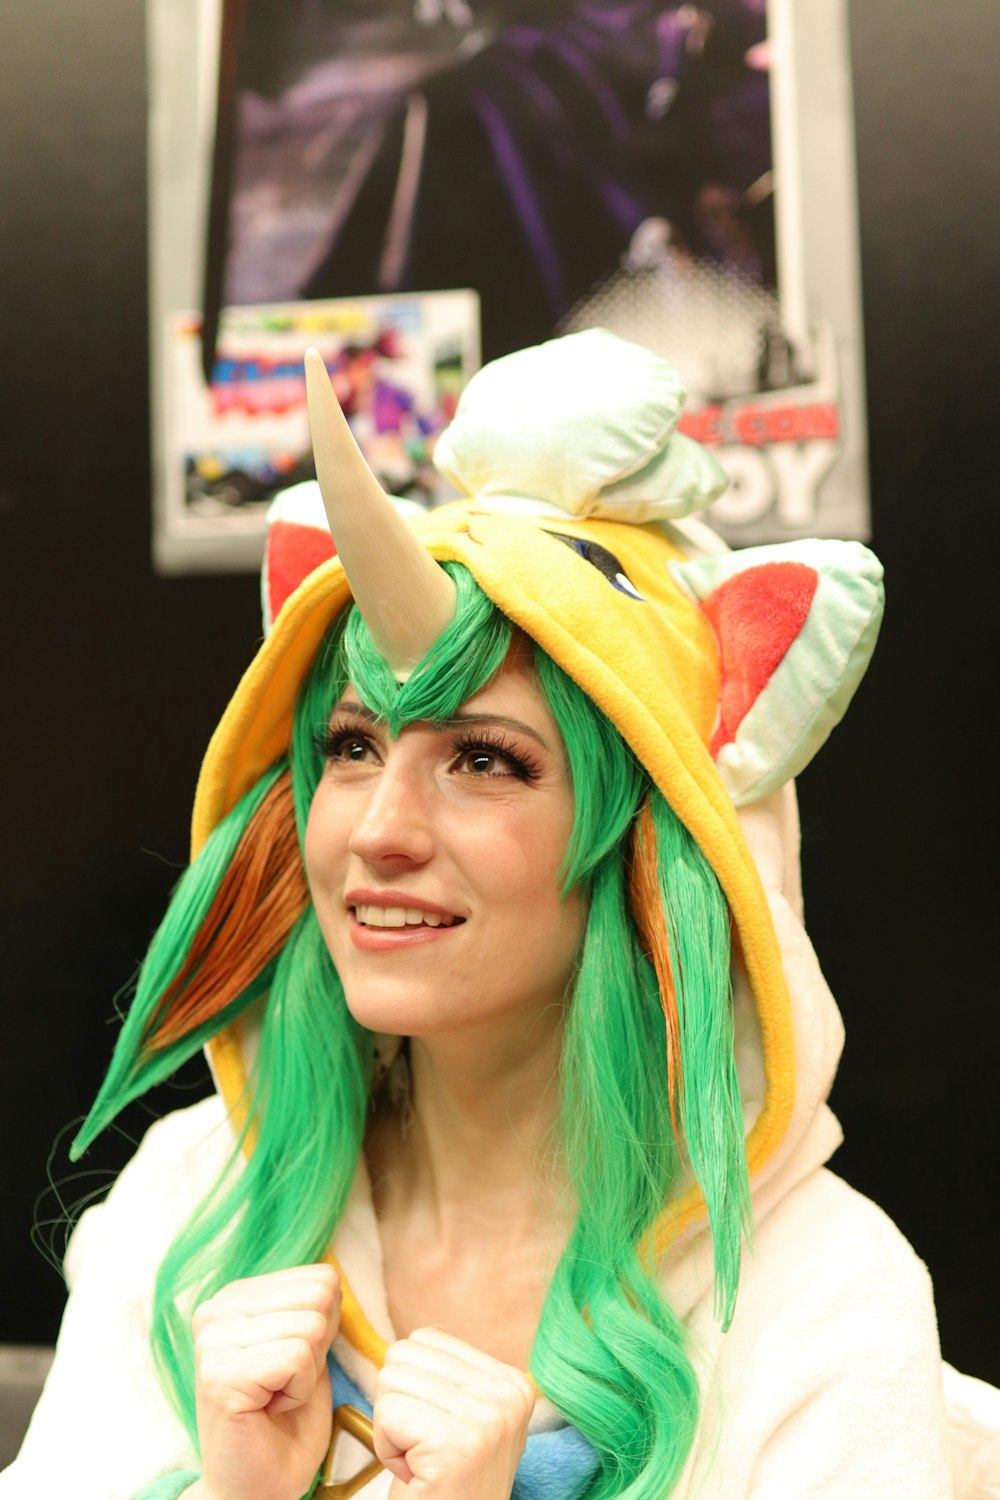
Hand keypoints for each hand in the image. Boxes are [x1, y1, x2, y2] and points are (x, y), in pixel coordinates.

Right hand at [189, 1264, 340, 1499]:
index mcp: (236, 1295)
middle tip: (283, 1385)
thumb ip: (315, 1307)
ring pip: (311, 1326)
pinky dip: (298, 1392)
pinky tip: (269, 1409)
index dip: (325, 1329)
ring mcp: (213, 1340)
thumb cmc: (284, 1421)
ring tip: (274, 1397)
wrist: (255, 1488)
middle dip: (318, 1349)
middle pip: (319, 1297)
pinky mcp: (220, 1374)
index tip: (292, 1366)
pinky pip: (298, 1358)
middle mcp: (216, 1309)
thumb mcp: (310, 1349)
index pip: (320, 1277)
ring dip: (307, 1374)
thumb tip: (332, 1277)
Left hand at [372, 1328, 535, 1499]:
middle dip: (398, 1404)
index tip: (438, 1433)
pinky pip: (386, 1414)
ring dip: (391, 1428)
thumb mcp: (467, 1420)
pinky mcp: (454, 1444)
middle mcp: (507, 1394)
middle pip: (404, 1354)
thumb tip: (410, 1339)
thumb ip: (449, 1375)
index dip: (415, 1387)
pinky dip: (385, 1448)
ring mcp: (485, 1418)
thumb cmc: (447, 1486)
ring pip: (390, 1381)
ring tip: (420, 1462)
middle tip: (424, 1450)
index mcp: (512, 1381)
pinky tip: (414, 1474)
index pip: (427, 1337)